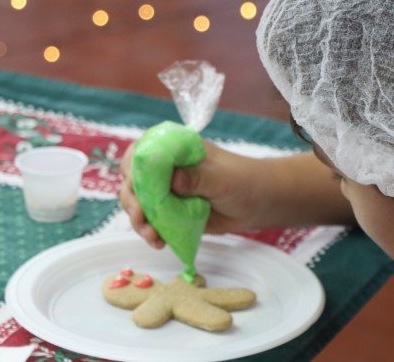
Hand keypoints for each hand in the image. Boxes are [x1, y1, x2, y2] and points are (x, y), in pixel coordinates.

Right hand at [117, 140, 266, 247]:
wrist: (261, 204)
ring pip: (139, 204)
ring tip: (152, 236)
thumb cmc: (243, 180)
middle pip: (133, 180)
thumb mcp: (222, 177)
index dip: (132, 167)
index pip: (142, 151)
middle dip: (132, 200)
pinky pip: (152, 222)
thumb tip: (174, 179)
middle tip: (141, 217)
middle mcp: (166, 169)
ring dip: (139, 220)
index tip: (134, 185)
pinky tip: (158, 242)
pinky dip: (150, 232)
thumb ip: (198, 177)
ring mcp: (167, 192)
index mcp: (175, 150)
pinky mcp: (172, 214)